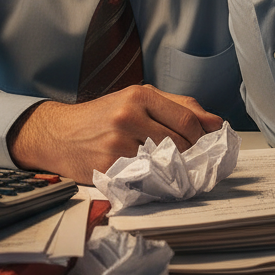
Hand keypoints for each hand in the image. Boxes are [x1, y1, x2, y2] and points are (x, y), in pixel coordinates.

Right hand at [7, 85, 222, 184]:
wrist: (59, 134)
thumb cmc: (101, 117)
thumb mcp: (136, 100)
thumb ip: (178, 106)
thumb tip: (215, 123)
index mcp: (138, 95)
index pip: (188, 119)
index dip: (201, 136)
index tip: (201, 145)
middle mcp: (128, 115)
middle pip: (181, 142)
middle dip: (189, 154)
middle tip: (185, 160)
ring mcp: (118, 142)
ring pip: (166, 162)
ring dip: (172, 169)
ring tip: (162, 166)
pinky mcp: (109, 166)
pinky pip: (146, 177)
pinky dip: (152, 178)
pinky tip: (144, 174)